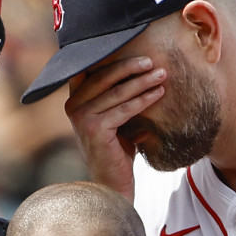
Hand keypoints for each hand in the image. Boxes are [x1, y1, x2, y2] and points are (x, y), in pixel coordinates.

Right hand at [62, 55, 166, 197]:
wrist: (112, 185)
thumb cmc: (117, 152)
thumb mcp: (115, 119)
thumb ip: (118, 98)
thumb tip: (142, 69)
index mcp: (75, 101)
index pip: (91, 70)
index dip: (110, 58)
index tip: (134, 49)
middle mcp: (73, 107)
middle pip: (103, 76)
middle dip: (130, 66)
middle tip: (152, 61)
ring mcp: (82, 118)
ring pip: (117, 92)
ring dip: (142, 81)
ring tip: (162, 75)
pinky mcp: (95, 129)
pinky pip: (124, 108)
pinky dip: (144, 99)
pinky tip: (159, 93)